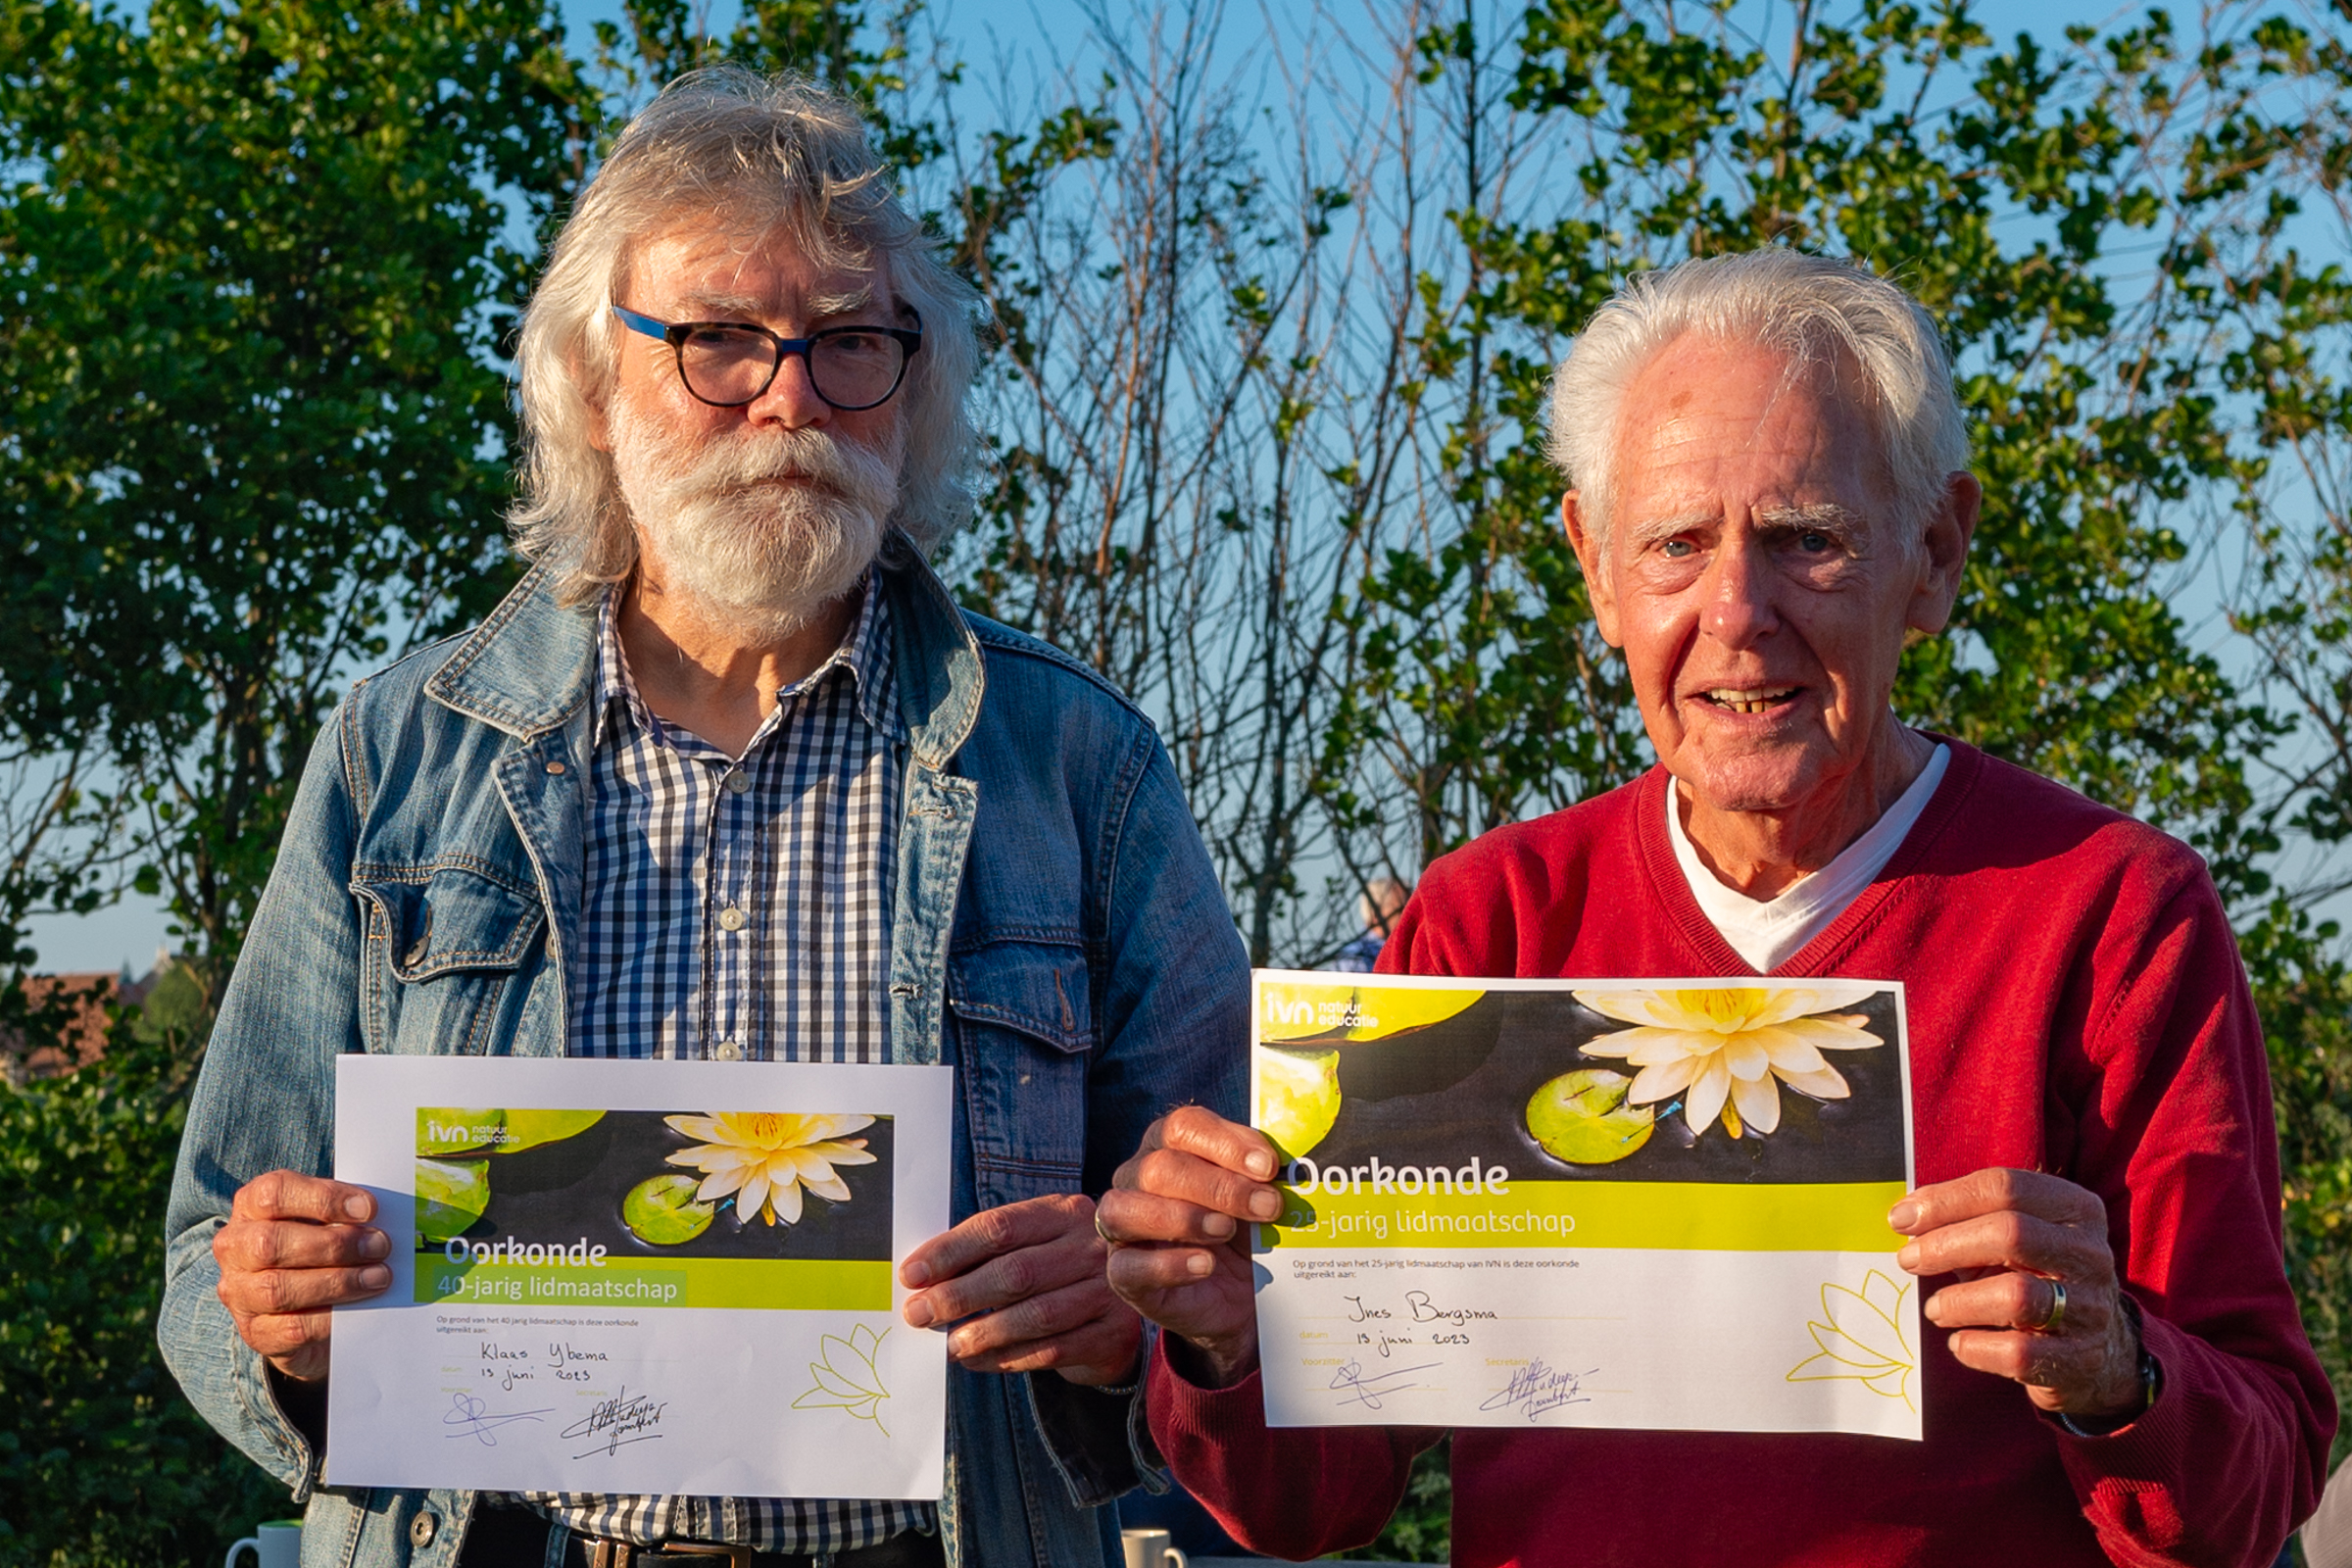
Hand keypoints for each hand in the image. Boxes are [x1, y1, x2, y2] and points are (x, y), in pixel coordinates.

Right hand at [213, 1171, 391, 1382]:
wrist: (303, 1304)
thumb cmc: (319, 1246)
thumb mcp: (326, 1218)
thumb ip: (344, 1213)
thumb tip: (384, 1217)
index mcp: (251, 1207)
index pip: (274, 1193)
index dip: (324, 1199)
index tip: (370, 1209)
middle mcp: (235, 1248)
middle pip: (271, 1243)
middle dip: (335, 1245)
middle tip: (380, 1246)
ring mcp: (239, 1292)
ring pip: (279, 1289)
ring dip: (338, 1282)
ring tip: (379, 1277)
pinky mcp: (257, 1332)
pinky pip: (292, 1328)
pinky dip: (331, 1317)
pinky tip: (359, 1306)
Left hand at [899, 1194, 1140, 1385]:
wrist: (1121, 1305)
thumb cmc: (1057, 1270)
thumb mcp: (1032, 1244)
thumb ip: (987, 1254)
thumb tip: (922, 1278)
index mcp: (1064, 1213)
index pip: (1000, 1227)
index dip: (951, 1251)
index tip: (912, 1274)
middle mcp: (1091, 1247)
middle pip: (1015, 1271)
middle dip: (959, 1295)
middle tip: (919, 1314)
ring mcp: (1107, 1291)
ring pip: (1034, 1315)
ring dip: (983, 1333)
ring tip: (949, 1344)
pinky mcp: (1111, 1334)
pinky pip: (1051, 1351)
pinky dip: (1007, 1358)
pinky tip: (978, 1361)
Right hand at [1096, 1106, 1281, 1388]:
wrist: (1246, 1296)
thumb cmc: (1249, 1230)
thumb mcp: (1261, 1196)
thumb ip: (1266, 1175)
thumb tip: (1287, 1166)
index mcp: (1169, 1146)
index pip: (1182, 1126)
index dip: (1225, 1143)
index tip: (1269, 1167)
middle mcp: (1137, 1179)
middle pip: (1159, 1167)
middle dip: (1220, 1187)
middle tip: (1267, 1206)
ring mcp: (1123, 1228)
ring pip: (1124, 1209)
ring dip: (1183, 1218)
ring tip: (1227, 1231)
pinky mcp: (1124, 1275)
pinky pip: (1127, 1266)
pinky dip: (1168, 1265)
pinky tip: (1206, 1265)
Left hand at [1892, 1167, 2144, 1420]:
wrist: (2099, 1351)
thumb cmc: (2036, 1278)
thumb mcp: (2016, 1239)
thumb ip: (1969, 1220)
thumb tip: (1906, 1216)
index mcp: (2075, 1210)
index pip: (2005, 1187)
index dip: (1945, 1200)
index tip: (1902, 1218)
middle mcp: (2090, 1254)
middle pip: (2011, 1233)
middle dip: (1945, 1245)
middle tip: (1908, 1259)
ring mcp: (2091, 1308)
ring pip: (2016, 1295)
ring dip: (1958, 1301)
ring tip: (1936, 1308)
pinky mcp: (2080, 1359)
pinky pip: (2019, 1353)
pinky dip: (1976, 1347)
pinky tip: (1960, 1342)